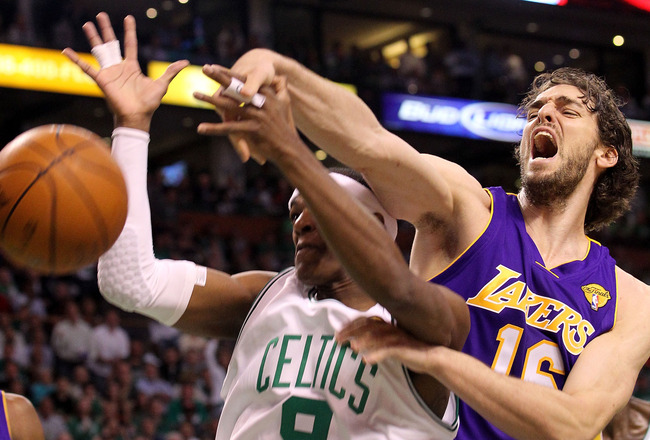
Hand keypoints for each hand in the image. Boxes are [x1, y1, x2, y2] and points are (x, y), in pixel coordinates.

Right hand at [62, 12, 187, 131]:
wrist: (138, 116)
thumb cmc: (148, 103)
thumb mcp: (162, 84)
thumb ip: (171, 72)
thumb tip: (185, 62)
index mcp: (131, 67)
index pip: (130, 44)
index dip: (129, 31)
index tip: (128, 17)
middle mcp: (119, 67)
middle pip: (111, 43)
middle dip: (106, 29)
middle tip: (100, 15)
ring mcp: (109, 73)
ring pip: (99, 51)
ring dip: (93, 37)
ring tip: (87, 24)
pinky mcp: (102, 80)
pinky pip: (86, 68)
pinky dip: (76, 60)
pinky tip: (66, 51)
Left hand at [198, 50, 276, 161]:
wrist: (289, 149)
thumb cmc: (283, 127)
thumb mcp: (285, 105)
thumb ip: (281, 90)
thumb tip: (281, 78)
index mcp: (267, 94)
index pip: (244, 80)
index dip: (228, 72)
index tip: (214, 66)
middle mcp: (262, 102)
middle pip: (236, 88)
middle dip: (219, 77)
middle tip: (205, 68)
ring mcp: (258, 115)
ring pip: (230, 106)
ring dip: (210, 100)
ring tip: (195, 94)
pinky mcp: (253, 130)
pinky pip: (230, 128)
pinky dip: (214, 129)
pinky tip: (202, 128)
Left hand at [336, 317, 438, 373]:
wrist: (431, 358)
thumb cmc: (409, 350)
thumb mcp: (391, 342)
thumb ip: (377, 340)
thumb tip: (357, 342)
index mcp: (386, 325)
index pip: (365, 320)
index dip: (351, 325)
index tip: (338, 332)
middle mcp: (390, 328)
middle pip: (367, 326)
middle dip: (351, 332)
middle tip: (338, 339)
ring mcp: (397, 338)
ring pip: (377, 337)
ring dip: (363, 342)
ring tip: (352, 348)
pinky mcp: (403, 349)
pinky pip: (387, 351)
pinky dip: (376, 355)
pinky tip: (366, 361)